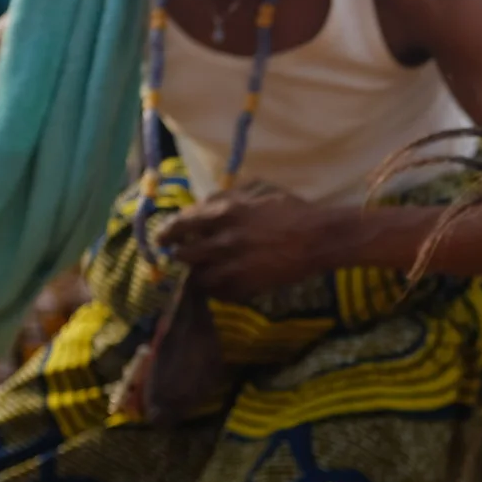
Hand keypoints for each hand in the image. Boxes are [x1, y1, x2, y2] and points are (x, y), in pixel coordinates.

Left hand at [160, 185, 328, 299]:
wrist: (319, 238)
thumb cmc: (292, 209)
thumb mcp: (258, 189)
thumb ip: (227, 195)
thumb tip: (202, 204)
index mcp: (225, 212)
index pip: (181, 224)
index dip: (167, 232)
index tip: (161, 239)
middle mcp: (223, 240)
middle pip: (184, 254)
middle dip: (181, 254)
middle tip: (182, 255)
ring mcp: (234, 266)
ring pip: (199, 276)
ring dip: (198, 273)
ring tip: (203, 270)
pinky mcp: (246, 286)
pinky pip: (219, 292)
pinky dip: (215, 289)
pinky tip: (221, 283)